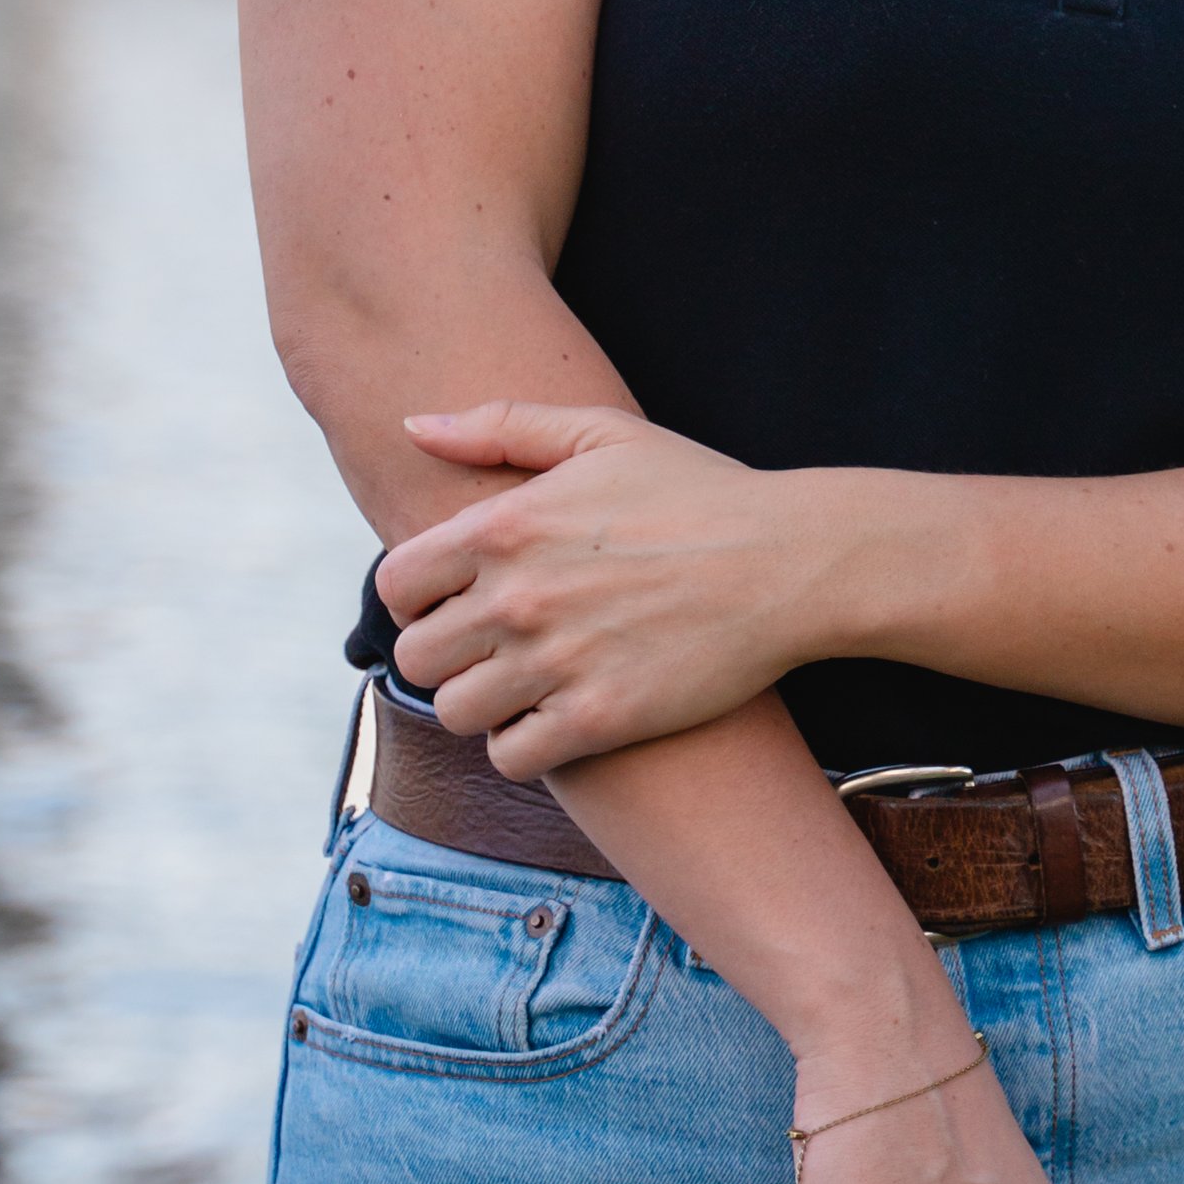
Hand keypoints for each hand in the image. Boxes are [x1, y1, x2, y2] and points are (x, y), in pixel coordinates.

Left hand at [376, 401, 845, 773]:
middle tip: (492, 648)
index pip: (395, 583)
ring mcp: (555, 662)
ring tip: (526, 685)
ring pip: (455, 712)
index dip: (416, 597)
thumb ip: (502, 426)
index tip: (455, 600)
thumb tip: (412, 427)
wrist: (789, 562)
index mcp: (506, 525)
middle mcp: (517, 596)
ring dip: (483, 703)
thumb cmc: (699, 492)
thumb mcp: (603, 433)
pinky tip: (558, 717)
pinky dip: (525, 746)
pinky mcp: (597, 719)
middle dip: (446, 654)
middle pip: (416, 657)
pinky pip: (511, 757)